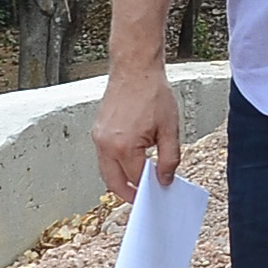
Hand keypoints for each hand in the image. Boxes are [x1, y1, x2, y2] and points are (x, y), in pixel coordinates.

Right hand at [93, 65, 183, 202]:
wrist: (135, 70)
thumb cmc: (152, 94)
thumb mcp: (169, 129)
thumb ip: (168, 159)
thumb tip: (164, 179)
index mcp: (124, 146)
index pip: (135, 179)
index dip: (148, 189)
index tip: (158, 194)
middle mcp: (106, 144)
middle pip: (114, 182)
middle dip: (129, 193)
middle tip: (145, 198)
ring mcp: (98, 138)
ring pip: (106, 171)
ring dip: (120, 179)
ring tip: (140, 182)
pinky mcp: (97, 131)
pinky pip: (104, 157)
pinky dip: (115, 165)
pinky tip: (131, 163)